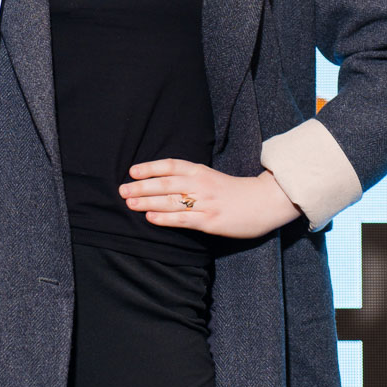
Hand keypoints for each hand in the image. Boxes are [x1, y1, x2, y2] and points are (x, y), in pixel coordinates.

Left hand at [119, 158, 301, 239]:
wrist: (264, 202)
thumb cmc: (235, 191)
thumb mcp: (212, 178)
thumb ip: (192, 178)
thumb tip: (165, 182)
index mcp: (201, 171)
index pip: (171, 165)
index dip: (150, 167)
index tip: (132, 170)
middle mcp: (201, 184)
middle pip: (165, 183)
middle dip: (141, 186)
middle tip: (122, 190)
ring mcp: (205, 203)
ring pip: (171, 201)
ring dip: (147, 202)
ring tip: (129, 203)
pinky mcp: (210, 221)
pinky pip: (183, 219)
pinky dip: (164, 218)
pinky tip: (150, 217)